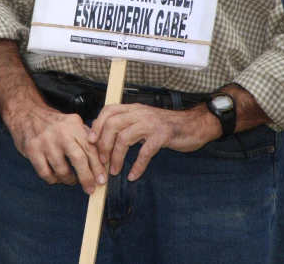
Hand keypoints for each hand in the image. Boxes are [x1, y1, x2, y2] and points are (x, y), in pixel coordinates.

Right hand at [6, 106, 106, 194]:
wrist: (27, 113)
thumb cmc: (54, 122)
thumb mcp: (72, 122)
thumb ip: (87, 137)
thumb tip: (102, 157)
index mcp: (74, 125)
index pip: (90, 148)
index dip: (97, 166)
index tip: (102, 180)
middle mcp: (61, 133)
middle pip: (78, 159)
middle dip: (86, 177)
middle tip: (90, 189)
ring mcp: (46, 142)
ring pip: (62, 169)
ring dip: (69, 180)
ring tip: (71, 181)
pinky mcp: (32, 150)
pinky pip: (45, 173)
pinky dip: (53, 180)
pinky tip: (57, 178)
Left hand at [88, 104, 216, 181]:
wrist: (193, 125)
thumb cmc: (167, 125)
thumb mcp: (144, 119)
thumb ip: (128, 124)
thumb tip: (105, 137)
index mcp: (133, 109)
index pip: (108, 110)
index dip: (97, 125)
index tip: (91, 141)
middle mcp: (140, 113)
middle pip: (112, 125)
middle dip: (103, 145)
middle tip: (102, 161)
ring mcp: (151, 124)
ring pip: (124, 138)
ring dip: (116, 157)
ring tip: (114, 170)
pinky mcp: (162, 136)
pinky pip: (144, 152)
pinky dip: (137, 166)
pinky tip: (134, 175)